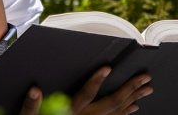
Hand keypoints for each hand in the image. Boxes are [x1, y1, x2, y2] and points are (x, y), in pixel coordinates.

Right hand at [20, 66, 152, 114]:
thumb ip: (31, 106)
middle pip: (111, 104)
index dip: (96, 81)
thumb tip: (34, 90)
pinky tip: (135, 106)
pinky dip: (126, 112)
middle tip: (145, 77)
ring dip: (133, 99)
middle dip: (129, 89)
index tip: (107, 68)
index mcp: (70, 113)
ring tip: (147, 88)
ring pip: (118, 113)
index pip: (85, 95)